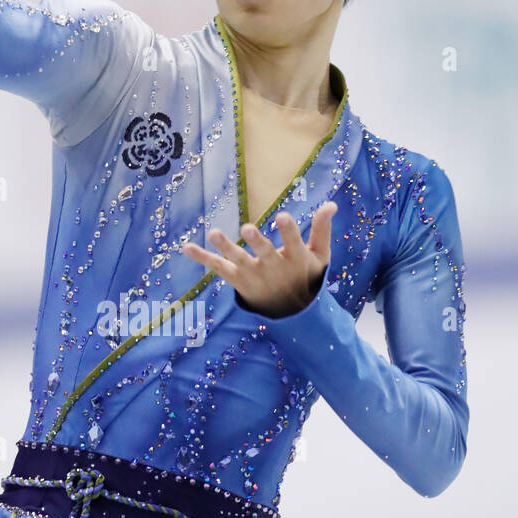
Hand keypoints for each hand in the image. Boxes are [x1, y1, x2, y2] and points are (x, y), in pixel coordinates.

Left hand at [182, 203, 336, 316]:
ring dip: (225, 247)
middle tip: (249, 229)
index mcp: (295, 258)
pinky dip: (203, 258)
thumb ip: (322, 229)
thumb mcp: (320, 256)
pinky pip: (218, 268)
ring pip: (238, 260)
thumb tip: (331, 204)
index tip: (282, 216)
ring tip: (214, 233)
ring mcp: (253, 274)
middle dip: (257, 242)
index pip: (293, 242)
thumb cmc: (307, 277)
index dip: (287, 230)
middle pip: (264, 252)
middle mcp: (273, 267)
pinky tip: (186, 247)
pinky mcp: (238, 280)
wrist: (292, 313)